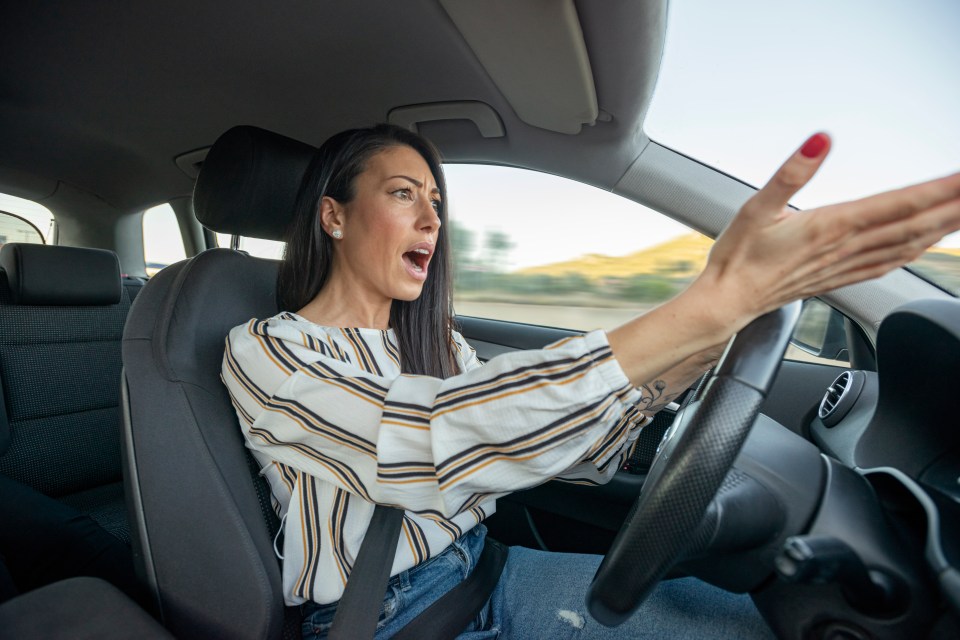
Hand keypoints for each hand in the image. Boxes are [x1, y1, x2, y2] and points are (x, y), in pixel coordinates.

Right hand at [608, 134, 959, 388]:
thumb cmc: (737, 258)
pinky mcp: (839, 276)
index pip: (899, 203)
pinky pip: (889, 263)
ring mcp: (845, 265)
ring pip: (908, 244)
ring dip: (942, 227)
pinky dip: (916, 250)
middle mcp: (846, 248)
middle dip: (953, 205)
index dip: (939, 188)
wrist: (727, 302)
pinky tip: (927, 244)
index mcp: (832, 226)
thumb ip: (790, 173)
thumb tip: (820, 141)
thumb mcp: (755, 208)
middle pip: (915, 224)